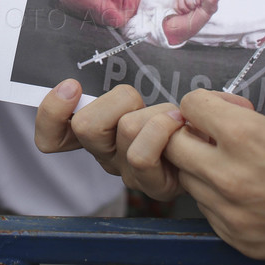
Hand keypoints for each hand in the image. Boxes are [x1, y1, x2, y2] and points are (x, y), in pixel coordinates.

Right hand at [35, 81, 186, 200]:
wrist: (213, 145)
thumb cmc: (173, 114)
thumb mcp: (139, 94)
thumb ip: (113, 85)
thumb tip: (81, 77)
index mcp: (94, 135)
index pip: (50, 138)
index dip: (52, 113)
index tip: (72, 86)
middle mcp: (105, 157)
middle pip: (86, 126)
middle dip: (118, 101)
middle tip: (140, 103)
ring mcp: (128, 173)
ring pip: (123, 129)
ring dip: (153, 113)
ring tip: (171, 117)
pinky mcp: (153, 186)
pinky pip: (144, 154)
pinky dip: (164, 128)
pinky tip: (179, 124)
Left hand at [163, 90, 264, 264]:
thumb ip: (256, 120)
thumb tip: (229, 116)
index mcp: (248, 139)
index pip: (190, 106)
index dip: (206, 102)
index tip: (221, 107)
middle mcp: (232, 178)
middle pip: (174, 146)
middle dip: (191, 133)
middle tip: (215, 132)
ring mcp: (234, 216)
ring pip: (189, 181)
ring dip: (202, 167)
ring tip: (237, 163)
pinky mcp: (243, 242)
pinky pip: (209, 212)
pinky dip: (219, 198)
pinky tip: (251, 191)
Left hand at [174, 0, 199, 13]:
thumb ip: (180, 2)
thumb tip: (182, 11)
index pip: (176, 7)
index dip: (179, 11)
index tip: (183, 12)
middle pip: (182, 7)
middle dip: (187, 10)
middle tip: (191, 10)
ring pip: (189, 3)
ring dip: (193, 6)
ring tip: (195, 6)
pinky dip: (198, 1)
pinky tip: (199, 2)